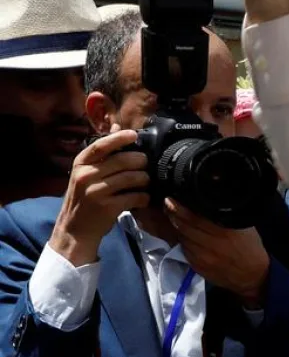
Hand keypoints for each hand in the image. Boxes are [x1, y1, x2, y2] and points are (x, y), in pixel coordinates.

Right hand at [46, 130, 148, 267]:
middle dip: (141, 162)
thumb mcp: (86, 172)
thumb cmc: (84, 197)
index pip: (101, 144)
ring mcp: (96, 191)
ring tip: (143, 183)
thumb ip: (102, 152)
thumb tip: (116, 127)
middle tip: (144, 166)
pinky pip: (136, 197)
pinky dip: (143, 198)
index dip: (120, 138)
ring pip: (133, 178)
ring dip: (145, 180)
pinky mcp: (108, 207)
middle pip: (124, 161)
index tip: (134, 135)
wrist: (75, 229)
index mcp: (81, 163)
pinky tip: (141, 199)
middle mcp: (86, 175)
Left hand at [164, 199, 270, 306]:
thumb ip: (225, 216)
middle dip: (173, 214)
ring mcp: (202, 257)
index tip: (171, 199)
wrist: (252, 276)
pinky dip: (183, 240)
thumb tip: (207, 203)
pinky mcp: (197, 266)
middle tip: (168, 203)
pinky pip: (184, 249)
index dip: (179, 208)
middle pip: (183, 226)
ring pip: (181, 237)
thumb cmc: (250, 247)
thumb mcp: (244, 227)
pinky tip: (185, 234)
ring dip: (176, 227)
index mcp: (225, 233)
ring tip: (175, 216)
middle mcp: (211, 245)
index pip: (194, 218)